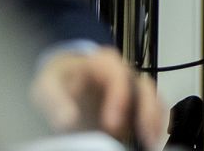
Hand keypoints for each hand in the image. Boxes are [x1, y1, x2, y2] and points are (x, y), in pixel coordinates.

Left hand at [31, 47, 165, 147]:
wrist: (65, 78)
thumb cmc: (60, 79)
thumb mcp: (48, 84)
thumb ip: (55, 99)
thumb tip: (67, 118)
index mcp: (103, 63)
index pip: (118, 76)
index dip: (120, 98)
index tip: (113, 123)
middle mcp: (123, 73)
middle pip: (143, 86)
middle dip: (145, 111)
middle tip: (142, 133)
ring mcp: (131, 87)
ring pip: (152, 98)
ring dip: (154, 119)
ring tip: (151, 141)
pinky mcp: (135, 103)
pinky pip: (153, 108)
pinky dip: (155, 123)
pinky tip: (151, 139)